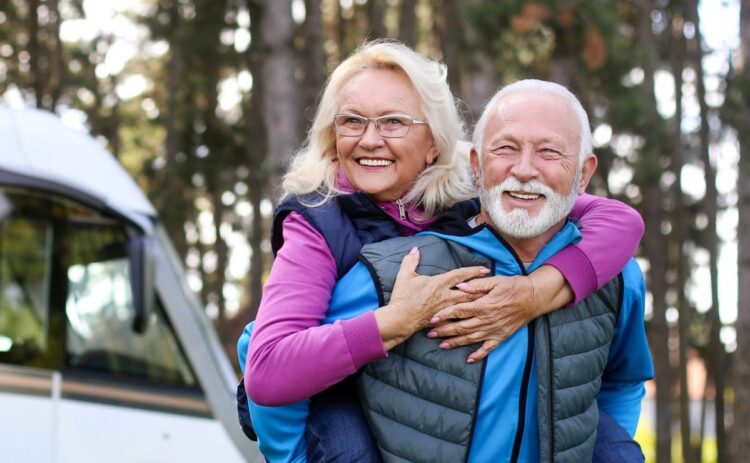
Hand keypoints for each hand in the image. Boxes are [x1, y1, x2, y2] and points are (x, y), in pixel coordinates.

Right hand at [375, 246, 489, 350]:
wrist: (400, 319)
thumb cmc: (403, 297)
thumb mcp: (405, 276)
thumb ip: (411, 261)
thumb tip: (414, 249)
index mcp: (439, 283)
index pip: (460, 275)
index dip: (473, 272)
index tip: (485, 269)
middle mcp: (445, 296)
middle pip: (468, 292)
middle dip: (482, 289)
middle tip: (493, 287)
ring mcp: (445, 308)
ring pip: (466, 305)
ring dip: (478, 302)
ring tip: (489, 300)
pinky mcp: (442, 319)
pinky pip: (458, 317)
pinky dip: (467, 315)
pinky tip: (475, 316)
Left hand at [426, 275, 539, 362]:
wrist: (535, 298)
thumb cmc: (515, 286)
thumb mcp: (496, 280)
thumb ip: (477, 285)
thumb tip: (460, 286)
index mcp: (484, 305)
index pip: (459, 311)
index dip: (445, 314)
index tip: (432, 318)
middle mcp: (487, 319)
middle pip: (461, 327)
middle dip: (444, 331)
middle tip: (430, 333)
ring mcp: (494, 329)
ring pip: (471, 338)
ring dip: (456, 342)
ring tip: (442, 345)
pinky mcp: (502, 336)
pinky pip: (488, 348)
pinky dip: (479, 355)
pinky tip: (469, 360)